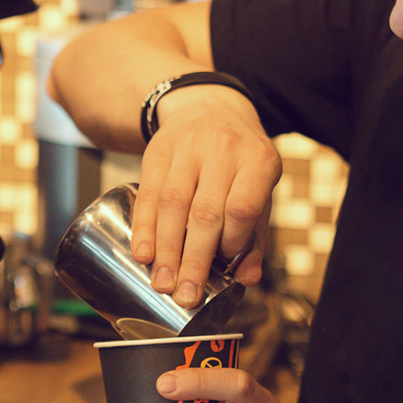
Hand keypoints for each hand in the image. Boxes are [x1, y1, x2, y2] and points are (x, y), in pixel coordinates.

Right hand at [131, 84, 280, 306]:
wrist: (210, 107)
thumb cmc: (240, 159)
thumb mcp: (260, 187)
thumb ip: (255, 234)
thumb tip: (246, 278)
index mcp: (258, 160)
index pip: (242, 208)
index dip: (231, 242)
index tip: (221, 267)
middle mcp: (223, 149)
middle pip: (205, 212)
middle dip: (193, 259)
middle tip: (185, 294)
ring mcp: (187, 148)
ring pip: (172, 204)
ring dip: (166, 249)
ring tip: (163, 283)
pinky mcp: (157, 151)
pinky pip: (148, 193)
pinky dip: (144, 227)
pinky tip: (143, 253)